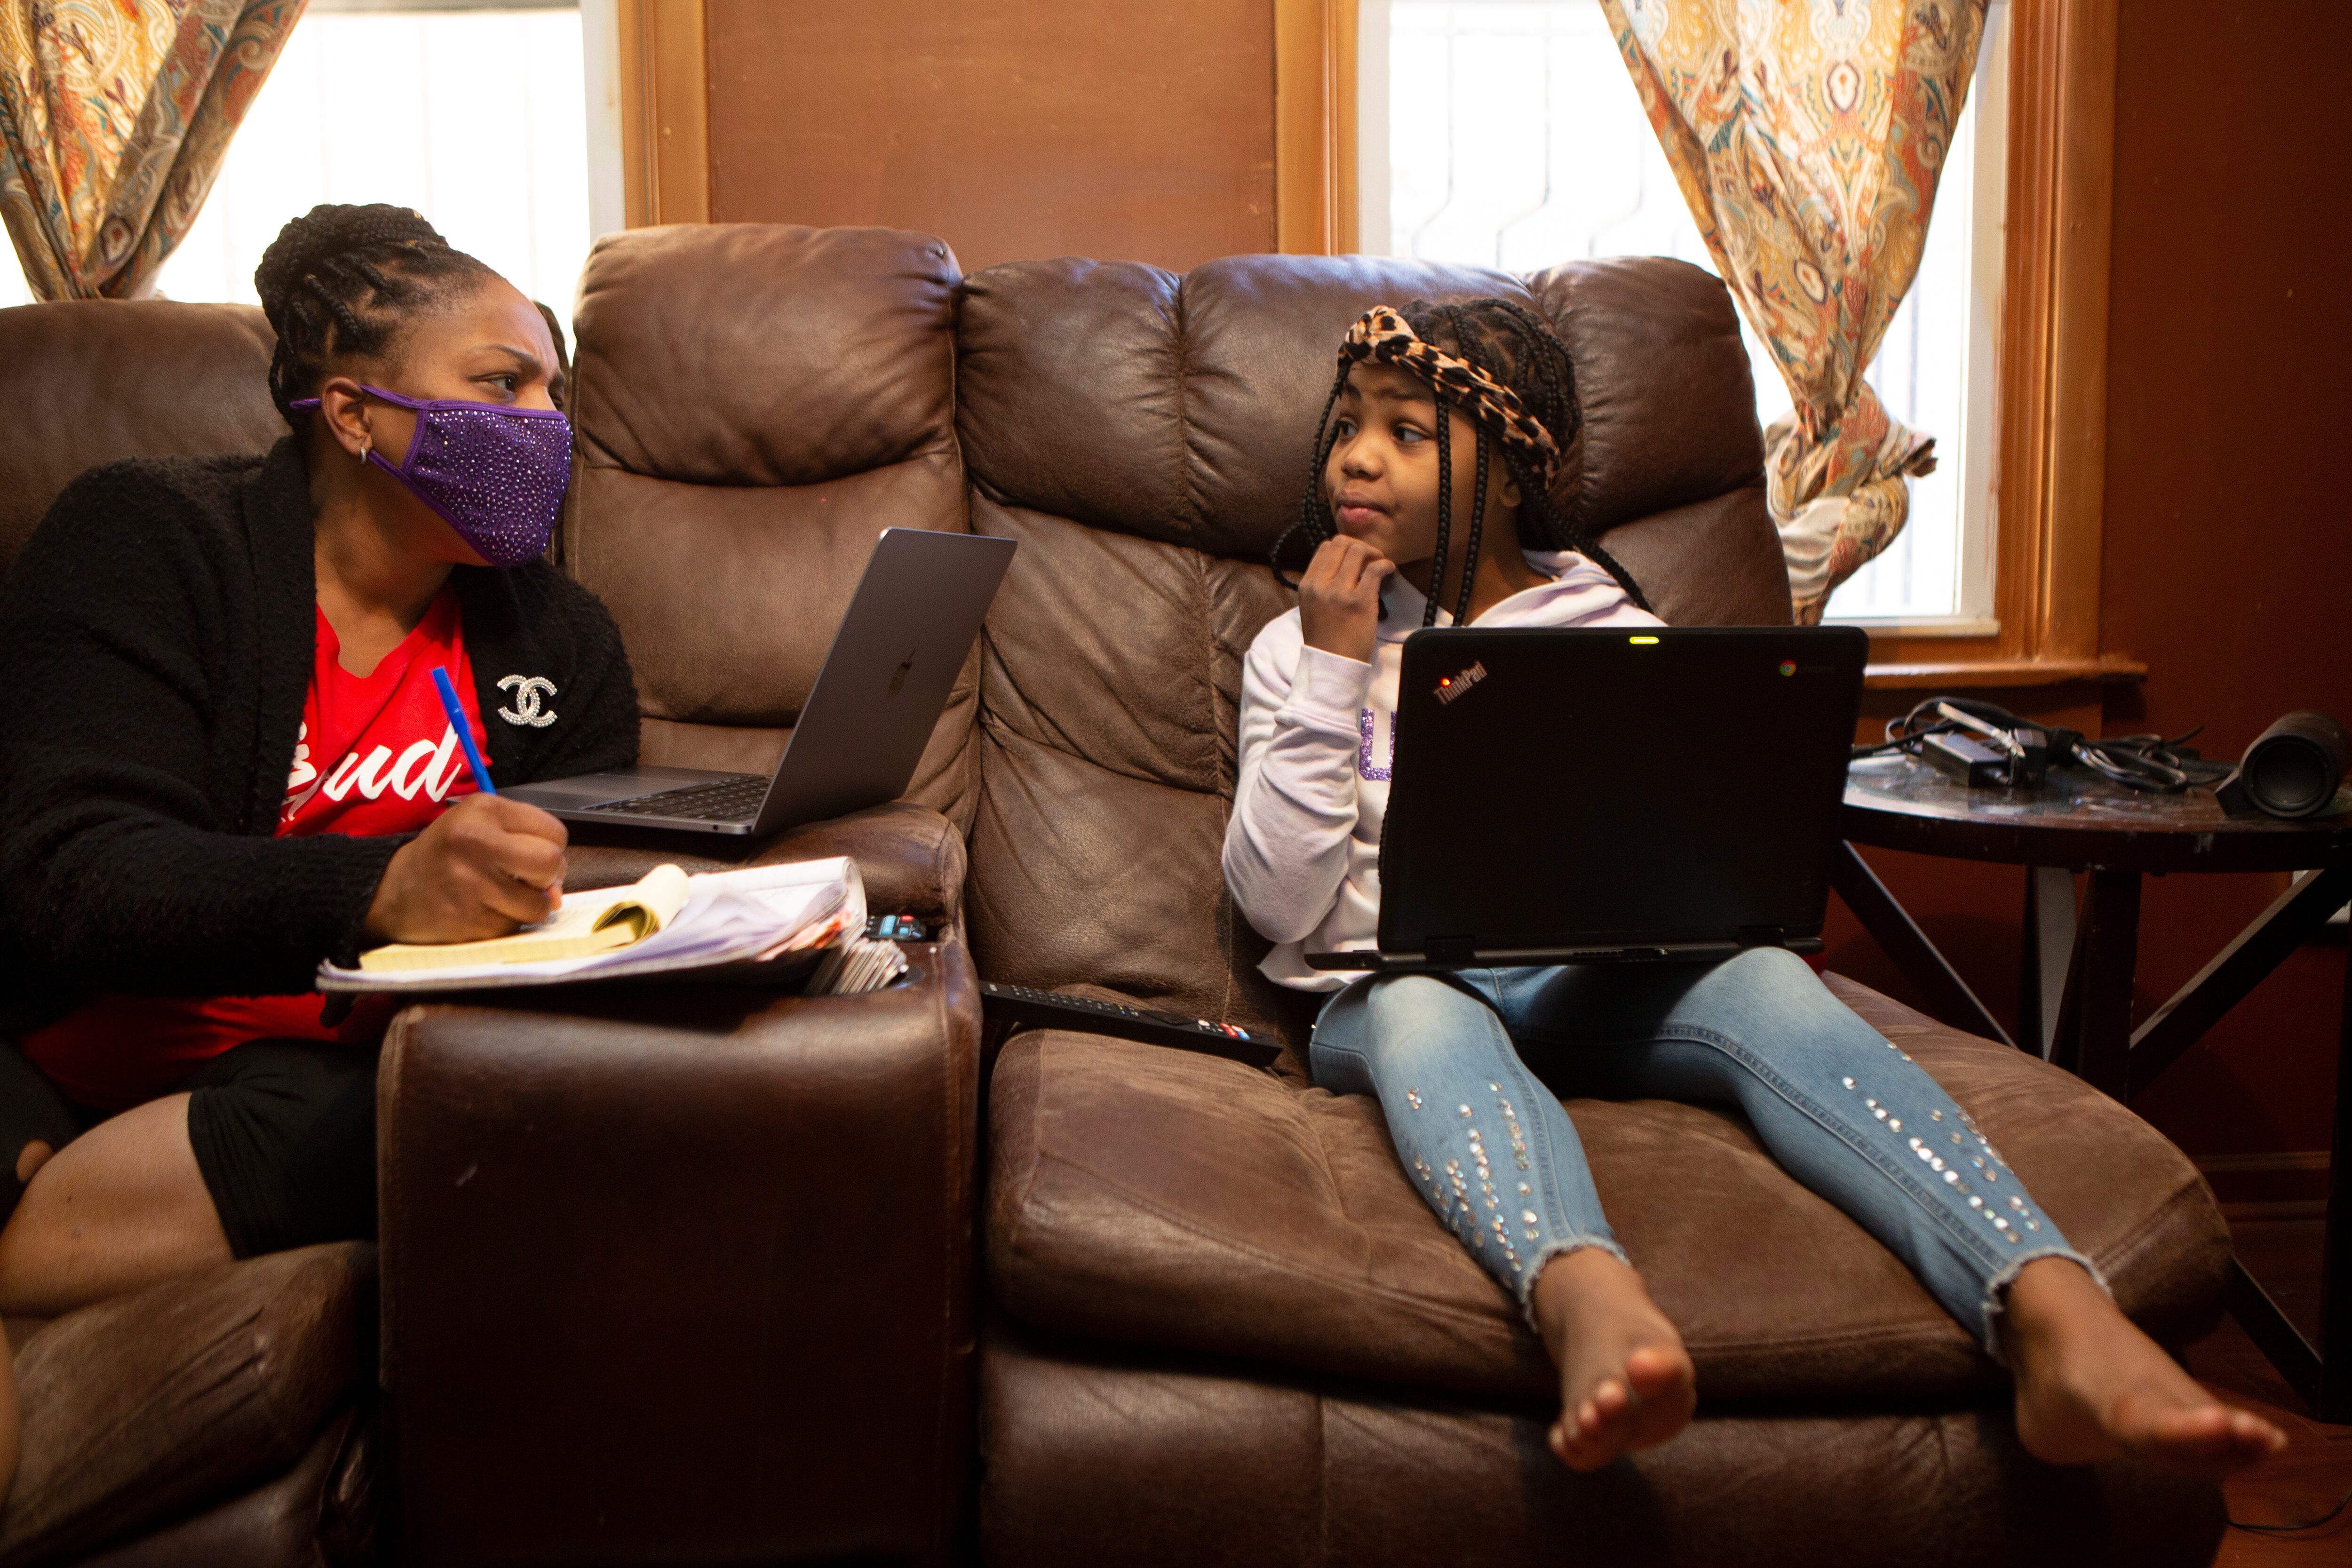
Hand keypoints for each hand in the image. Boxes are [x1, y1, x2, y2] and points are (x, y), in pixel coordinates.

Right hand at [364, 793, 567, 943]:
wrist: (392, 890)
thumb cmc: (447, 854)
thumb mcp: (481, 823)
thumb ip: (528, 839)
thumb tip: (558, 888)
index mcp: (482, 811)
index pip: (554, 832)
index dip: (549, 846)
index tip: (528, 852)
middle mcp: (475, 844)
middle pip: (550, 863)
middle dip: (547, 876)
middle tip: (524, 878)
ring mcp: (471, 885)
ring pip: (539, 905)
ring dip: (527, 905)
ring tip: (498, 894)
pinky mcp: (468, 922)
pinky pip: (513, 927)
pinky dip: (505, 922)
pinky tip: (481, 910)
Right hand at [1297, 536, 1394, 664]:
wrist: (1332, 666)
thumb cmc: (1326, 640)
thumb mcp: (1313, 607)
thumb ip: (1322, 585)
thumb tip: (1342, 565)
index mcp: (1307, 585)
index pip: (1325, 548)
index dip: (1344, 548)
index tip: (1356, 560)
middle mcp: (1320, 585)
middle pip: (1341, 544)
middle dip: (1360, 546)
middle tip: (1371, 559)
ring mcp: (1339, 592)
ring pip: (1357, 551)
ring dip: (1374, 553)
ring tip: (1380, 565)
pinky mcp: (1360, 602)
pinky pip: (1375, 569)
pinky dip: (1386, 564)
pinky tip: (1389, 571)